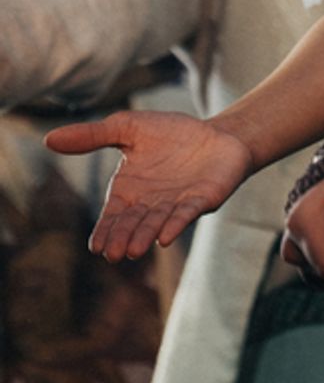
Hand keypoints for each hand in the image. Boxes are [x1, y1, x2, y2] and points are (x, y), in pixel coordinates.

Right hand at [46, 111, 253, 261]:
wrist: (218, 133)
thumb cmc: (171, 134)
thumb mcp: (128, 128)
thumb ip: (92, 136)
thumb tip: (48, 139)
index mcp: (130, 192)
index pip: (113, 216)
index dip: (105, 231)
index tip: (96, 247)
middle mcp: (151, 204)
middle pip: (134, 224)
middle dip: (124, 238)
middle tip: (113, 254)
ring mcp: (177, 204)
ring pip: (157, 223)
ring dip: (146, 236)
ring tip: (133, 251)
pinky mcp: (202, 200)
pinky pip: (187, 214)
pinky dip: (176, 225)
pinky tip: (165, 237)